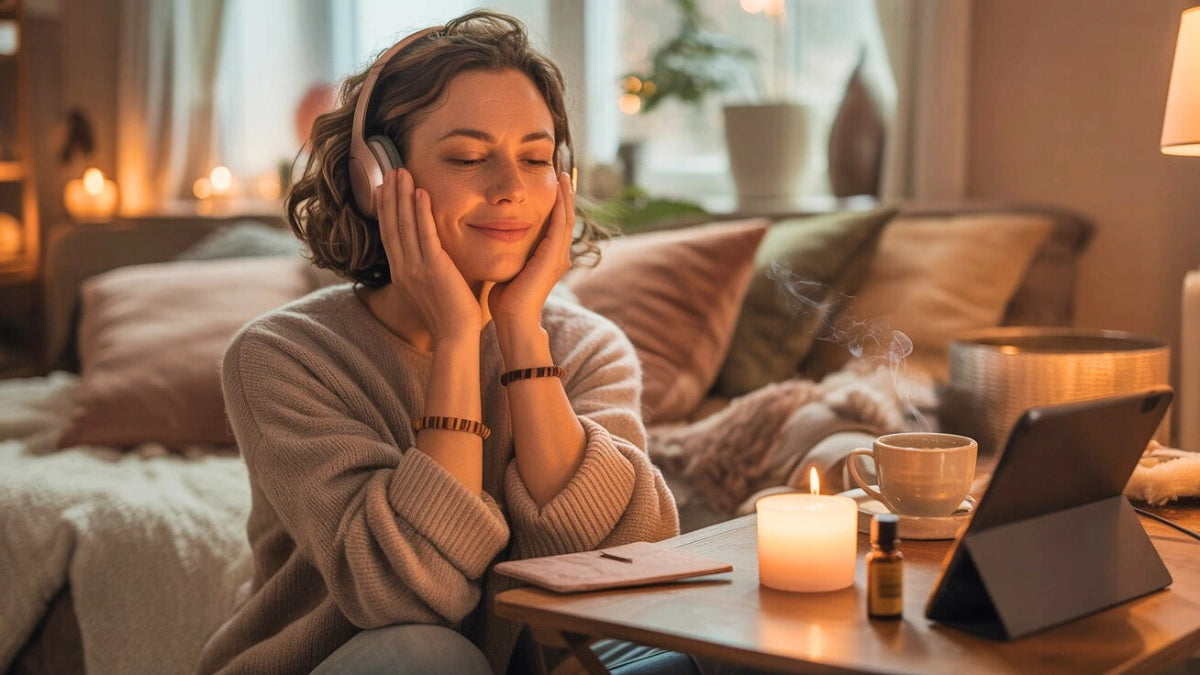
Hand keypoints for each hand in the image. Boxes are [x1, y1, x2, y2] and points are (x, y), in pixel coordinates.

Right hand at [377, 168, 481, 344]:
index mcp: (402, 273)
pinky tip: (421, 193)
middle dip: (390, 196)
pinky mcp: (433, 268)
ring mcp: (416, 267)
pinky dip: (421, 213)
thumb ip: (430, 269)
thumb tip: (436, 256)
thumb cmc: (450, 315)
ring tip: (401, 172)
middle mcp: (403, 268)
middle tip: (390, 171)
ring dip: (402, 196)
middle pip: (392, 225)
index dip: (385, 210)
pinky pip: (425, 235)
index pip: (389, 234)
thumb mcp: (433, 287)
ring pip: (405, 225)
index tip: (384, 188)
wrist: (455, 336)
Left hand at [488, 172, 573, 329]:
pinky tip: (559, 189)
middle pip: (565, 218)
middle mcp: (559, 256)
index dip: (556, 204)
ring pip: (566, 218)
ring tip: (564, 175)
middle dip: (565, 195)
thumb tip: (496, 242)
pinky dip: (562, 205)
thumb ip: (510, 255)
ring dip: (566, 195)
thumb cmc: (506, 301)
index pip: (555, 225)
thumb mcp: (510, 270)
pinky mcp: (554, 256)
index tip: (550, 184)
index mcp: (548, 259)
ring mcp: (559, 256)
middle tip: (563, 172)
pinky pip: (561, 224)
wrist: (514, 320)